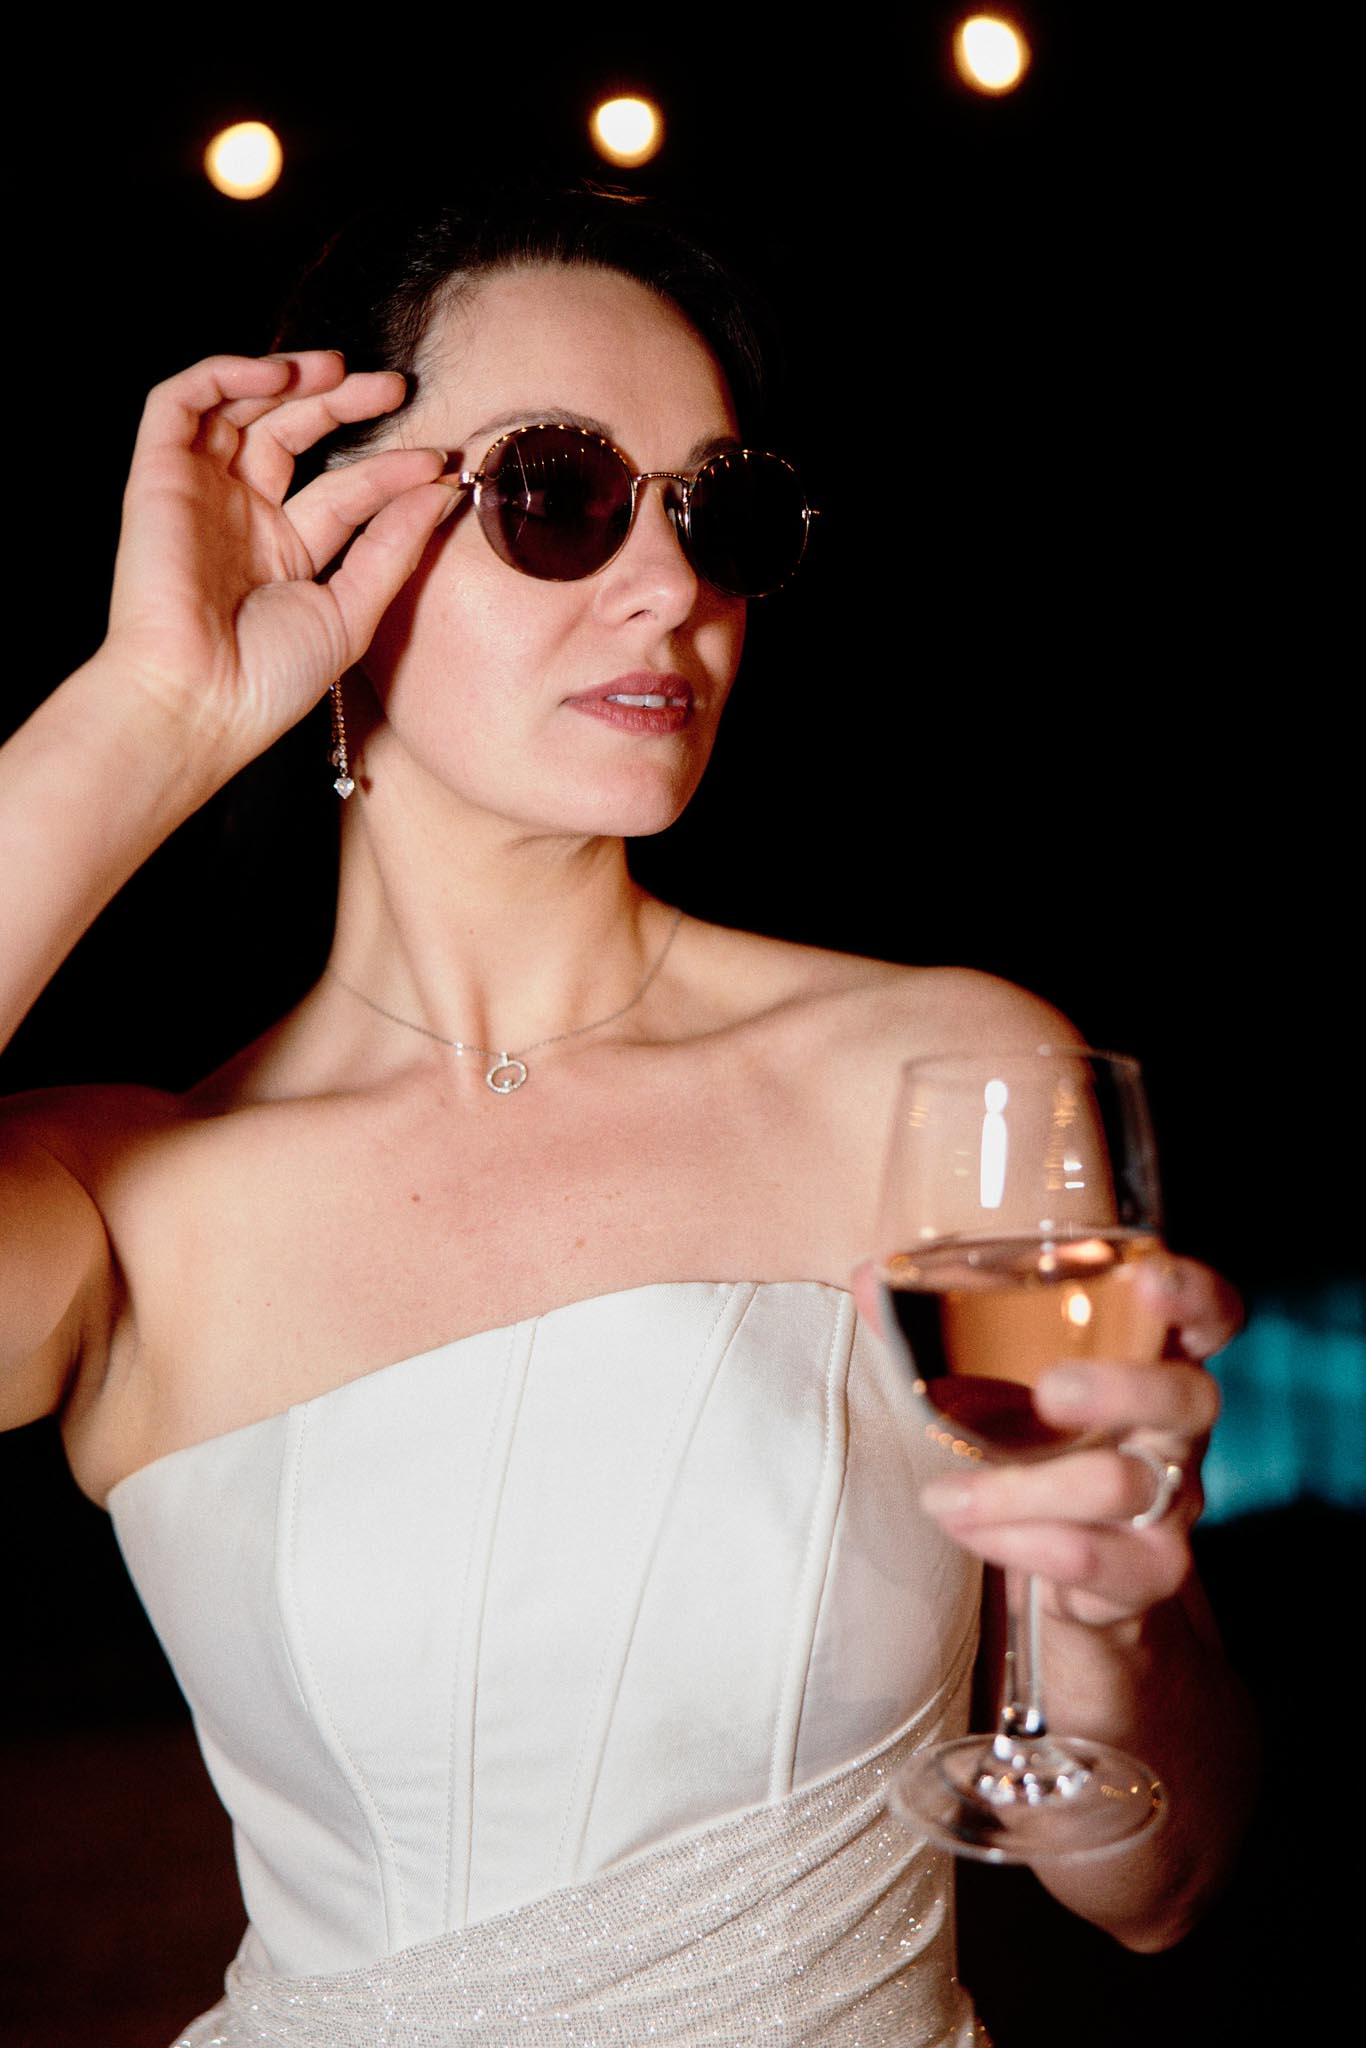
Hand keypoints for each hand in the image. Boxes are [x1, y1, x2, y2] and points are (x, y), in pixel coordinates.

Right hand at [101, 350, 452, 777]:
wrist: (197, 702)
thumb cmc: (268, 680)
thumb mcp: (350, 612)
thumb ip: (393, 550)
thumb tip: (439, 491)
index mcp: (288, 552)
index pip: (345, 491)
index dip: (390, 470)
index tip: (438, 464)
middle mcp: (243, 516)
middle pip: (294, 435)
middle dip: (343, 404)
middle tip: (394, 388)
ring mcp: (200, 493)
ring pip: (241, 408)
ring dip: (288, 378)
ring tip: (340, 369)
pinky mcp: (157, 476)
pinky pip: (179, 403)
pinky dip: (224, 375)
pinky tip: (278, 375)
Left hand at [918, 1257, 1241, 1628]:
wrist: (1073, 1580)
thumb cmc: (1035, 1449)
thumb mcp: (997, 1387)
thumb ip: (937, 1327)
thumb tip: (873, 1276)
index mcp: (1150, 1364)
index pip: (1210, 1317)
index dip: (1193, 1294)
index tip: (1150, 1278)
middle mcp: (1177, 1431)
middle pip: (1188, 1398)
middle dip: (1120, 1389)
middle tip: (1049, 1392)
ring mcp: (1172, 1505)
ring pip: (1120, 1486)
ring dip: (1018, 1490)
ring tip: (942, 1495)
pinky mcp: (1147, 1573)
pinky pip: (1094, 1557)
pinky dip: (1019, 1544)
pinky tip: (967, 1530)